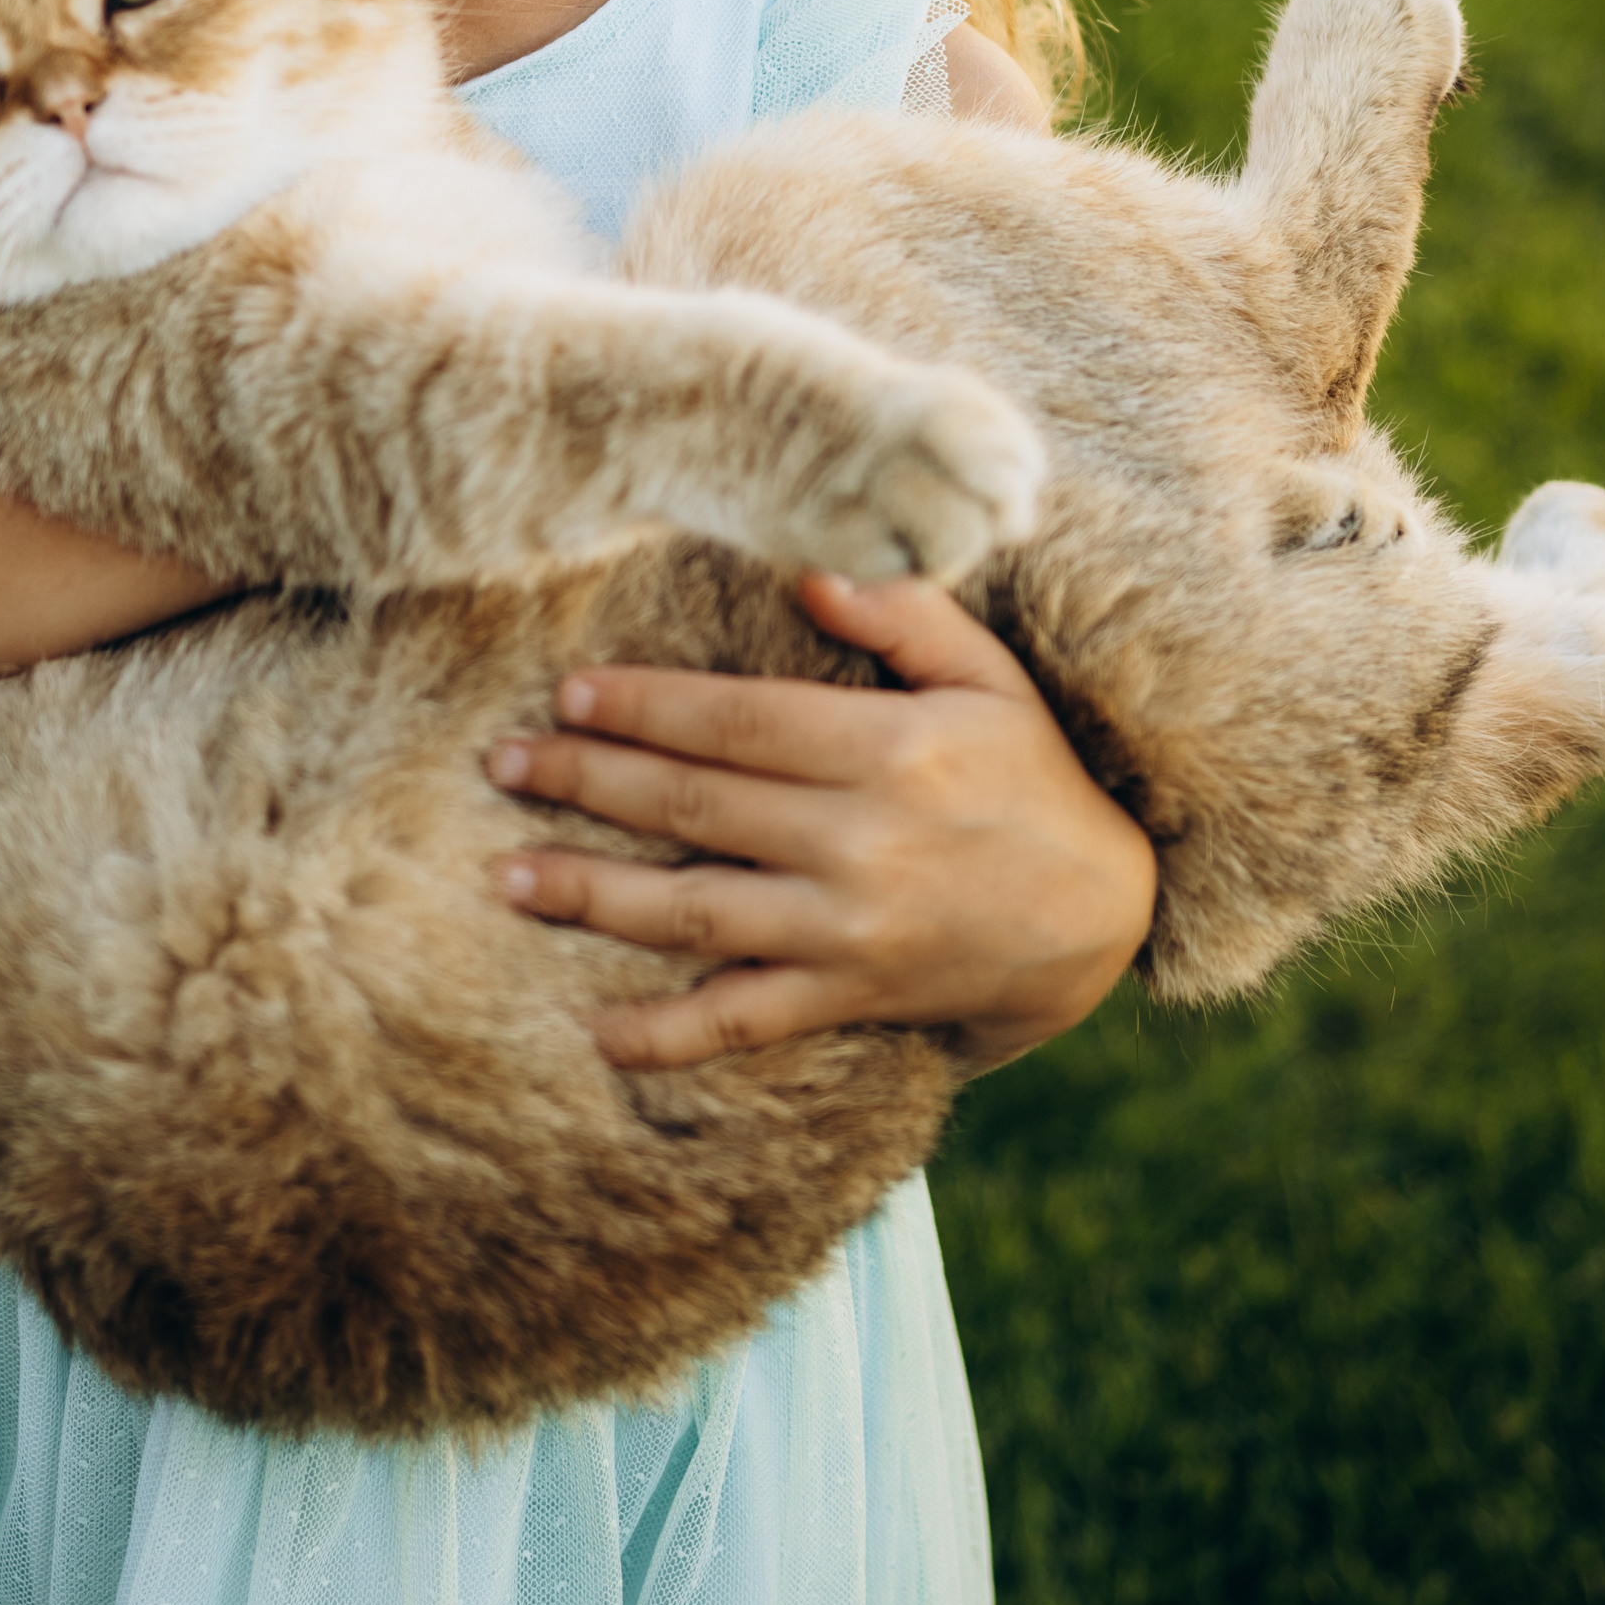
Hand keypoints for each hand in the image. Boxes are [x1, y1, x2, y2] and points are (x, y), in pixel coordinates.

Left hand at [485, 576, 1156, 1074]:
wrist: (1102, 919)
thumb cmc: (1033, 778)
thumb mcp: (989, 679)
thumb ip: (904, 615)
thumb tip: (810, 571)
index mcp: (890, 752)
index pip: (739, 722)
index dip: (647, 708)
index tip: (569, 693)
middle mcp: (860, 842)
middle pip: (696, 807)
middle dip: (589, 781)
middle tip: (502, 764)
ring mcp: (850, 930)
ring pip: (698, 912)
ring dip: (595, 895)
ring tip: (510, 877)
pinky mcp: (852, 996)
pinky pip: (746, 1021)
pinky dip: (671, 1033)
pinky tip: (599, 1032)